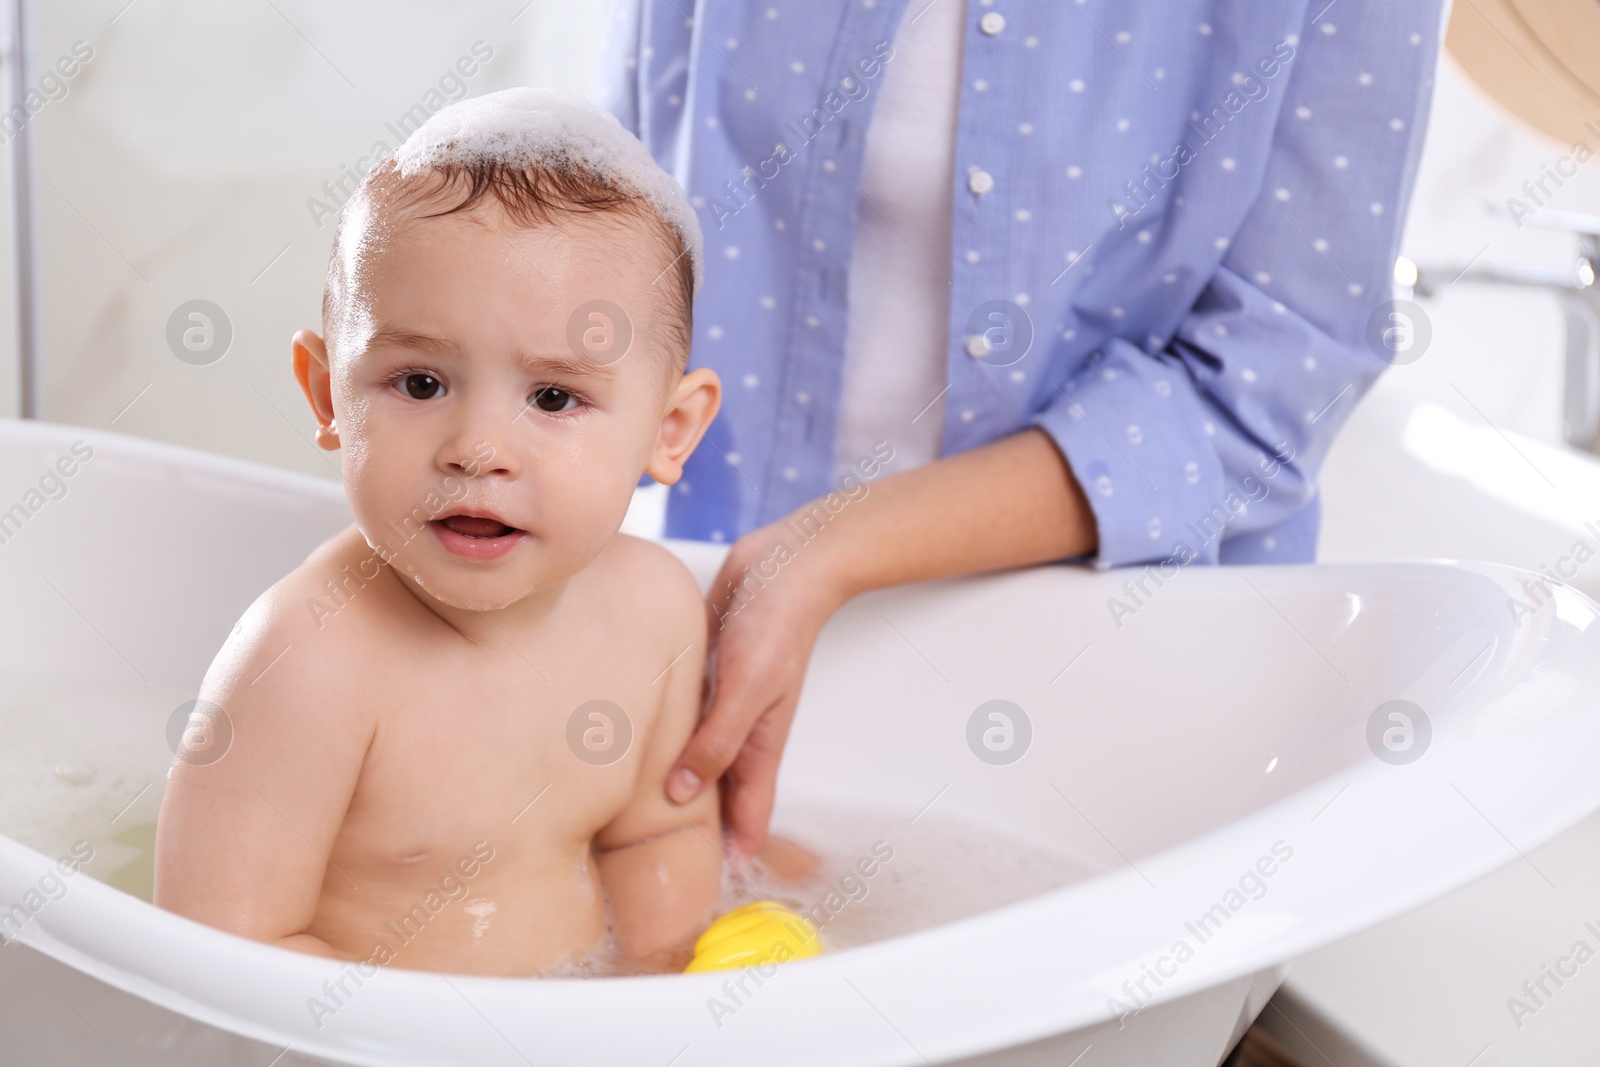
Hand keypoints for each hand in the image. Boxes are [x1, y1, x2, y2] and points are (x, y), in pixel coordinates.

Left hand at [664, 516, 849, 860]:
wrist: (787, 562)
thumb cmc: (778, 622)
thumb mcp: (746, 689)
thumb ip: (716, 742)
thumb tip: (682, 795)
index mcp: (761, 741)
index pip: (749, 813)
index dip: (734, 853)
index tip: (712, 894)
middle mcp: (742, 727)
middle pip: (719, 790)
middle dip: (699, 827)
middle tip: (662, 862)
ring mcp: (725, 699)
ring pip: (699, 753)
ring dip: (677, 778)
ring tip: (639, 812)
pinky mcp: (708, 671)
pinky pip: (684, 713)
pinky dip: (666, 732)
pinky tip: (637, 737)